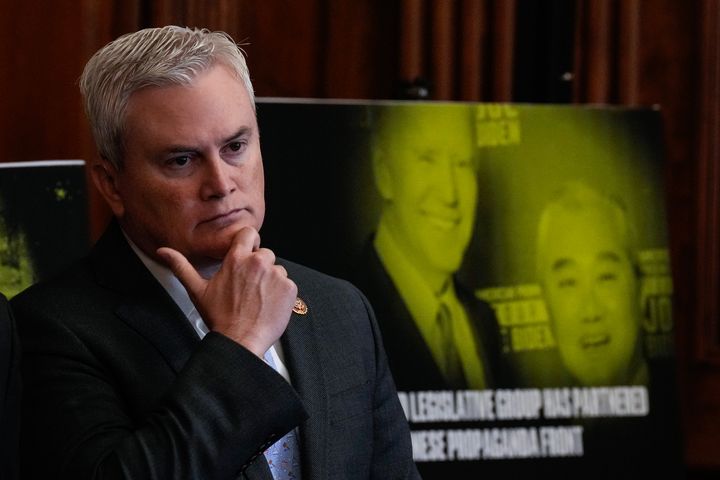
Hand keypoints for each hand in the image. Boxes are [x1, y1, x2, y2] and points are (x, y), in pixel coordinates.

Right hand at [156, 227, 296, 356]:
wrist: (241, 340)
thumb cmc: (220, 318)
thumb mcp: (197, 290)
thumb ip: (181, 266)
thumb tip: (164, 252)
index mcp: (236, 259)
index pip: (248, 233)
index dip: (248, 242)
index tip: (247, 252)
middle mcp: (258, 263)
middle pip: (264, 254)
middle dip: (259, 267)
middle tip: (249, 286)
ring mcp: (276, 275)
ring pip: (277, 269)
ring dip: (271, 280)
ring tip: (258, 298)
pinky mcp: (290, 288)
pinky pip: (288, 284)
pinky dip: (281, 293)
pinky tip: (269, 304)